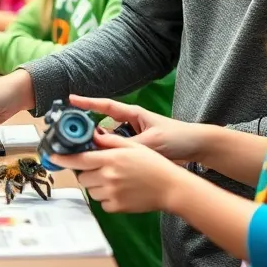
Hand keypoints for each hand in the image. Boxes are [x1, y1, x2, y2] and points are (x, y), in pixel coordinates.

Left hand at [48, 132, 180, 213]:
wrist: (171, 188)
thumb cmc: (154, 165)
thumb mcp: (132, 146)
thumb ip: (109, 141)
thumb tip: (92, 135)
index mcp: (111, 158)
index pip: (79, 159)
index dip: (63, 158)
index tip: (53, 157)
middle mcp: (108, 176)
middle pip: (82, 176)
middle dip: (86, 172)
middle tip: (100, 168)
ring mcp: (112, 193)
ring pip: (90, 190)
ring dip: (95, 185)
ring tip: (114, 180)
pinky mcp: (116, 207)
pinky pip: (101, 203)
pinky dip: (106, 198)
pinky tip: (120, 191)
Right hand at [68, 95, 207, 163]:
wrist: (196, 148)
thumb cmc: (178, 137)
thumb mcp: (153, 140)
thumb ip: (129, 144)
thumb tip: (106, 148)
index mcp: (133, 114)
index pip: (105, 106)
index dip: (87, 102)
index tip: (70, 100)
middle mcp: (130, 125)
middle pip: (102, 128)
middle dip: (88, 133)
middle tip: (72, 139)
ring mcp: (132, 139)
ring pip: (109, 143)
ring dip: (100, 149)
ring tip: (87, 156)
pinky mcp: (136, 152)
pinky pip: (118, 154)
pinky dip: (111, 159)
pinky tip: (105, 166)